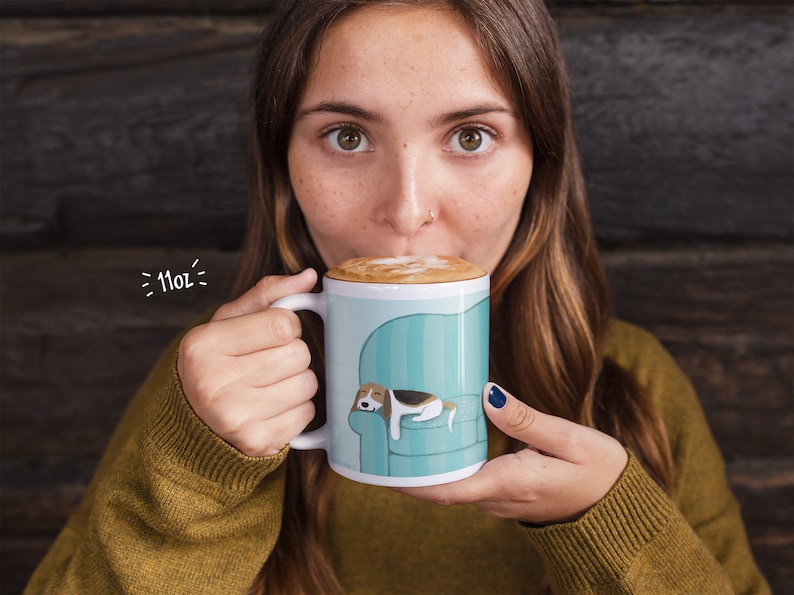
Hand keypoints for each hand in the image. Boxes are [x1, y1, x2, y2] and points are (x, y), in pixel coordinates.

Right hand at [177, 269, 318, 456]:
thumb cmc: (218, 362)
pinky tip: (274, 407)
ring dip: (299, 382)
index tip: (271, 335)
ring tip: (272, 385)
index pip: (283, 324)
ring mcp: (234, 417)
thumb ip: (268, 295)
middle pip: (299, 354)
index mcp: (203, 344)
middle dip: (294, 355)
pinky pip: (306, 415)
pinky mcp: (256, 442)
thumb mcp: (229, 322)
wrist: (195, 422)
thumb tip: (309, 276)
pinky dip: (298, 409)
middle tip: (270, 363)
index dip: (287, 326)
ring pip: (308, 384)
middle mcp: (213, 382)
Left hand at [393, 383, 628, 523]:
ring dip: (427, 464)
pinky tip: (438, 438)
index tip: (380, 468)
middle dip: (409, 466)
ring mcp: (499, 500)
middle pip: (441, 487)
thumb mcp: (569, 439)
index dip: (409, 483)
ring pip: (453, 484)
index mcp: (509, 485)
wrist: (617, 505)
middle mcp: (497, 499)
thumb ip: (527, 420)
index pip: (446, 490)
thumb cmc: (598, 472)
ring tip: (402, 427)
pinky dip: (448, 464)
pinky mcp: (504, 494)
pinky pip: (467, 481)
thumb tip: (488, 395)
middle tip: (381, 433)